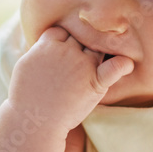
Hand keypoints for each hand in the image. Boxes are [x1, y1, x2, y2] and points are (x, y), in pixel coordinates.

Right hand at [9, 27, 132, 130]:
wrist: (33, 121)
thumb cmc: (26, 96)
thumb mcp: (25, 65)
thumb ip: (39, 50)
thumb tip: (46, 43)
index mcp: (47, 45)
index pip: (63, 30)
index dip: (65, 38)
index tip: (66, 49)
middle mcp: (66, 51)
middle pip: (81, 36)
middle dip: (82, 44)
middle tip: (82, 56)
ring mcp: (82, 65)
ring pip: (97, 47)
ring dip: (100, 50)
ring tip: (102, 57)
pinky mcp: (95, 82)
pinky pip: (115, 67)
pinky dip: (123, 64)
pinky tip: (127, 64)